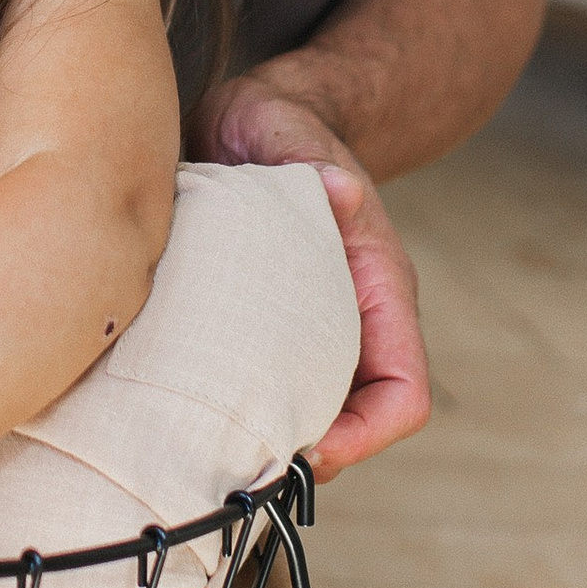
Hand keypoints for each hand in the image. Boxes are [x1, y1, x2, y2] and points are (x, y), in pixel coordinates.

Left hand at [189, 73, 430, 481]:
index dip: (365, 435)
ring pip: (308, 416)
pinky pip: (267, 392)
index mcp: (378, 287)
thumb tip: (342, 192)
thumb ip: (313, 163)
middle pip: (354, 424)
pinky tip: (183, 416)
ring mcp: (313, 332)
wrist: (256, 121)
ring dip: (268, 441)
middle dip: (305, 455)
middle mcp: (353, 321)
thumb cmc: (281, 127)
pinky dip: (237, 414)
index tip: (306, 451)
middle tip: (232, 467)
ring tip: (203, 451)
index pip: (403, 391)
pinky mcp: (272, 332)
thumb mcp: (290, 136)